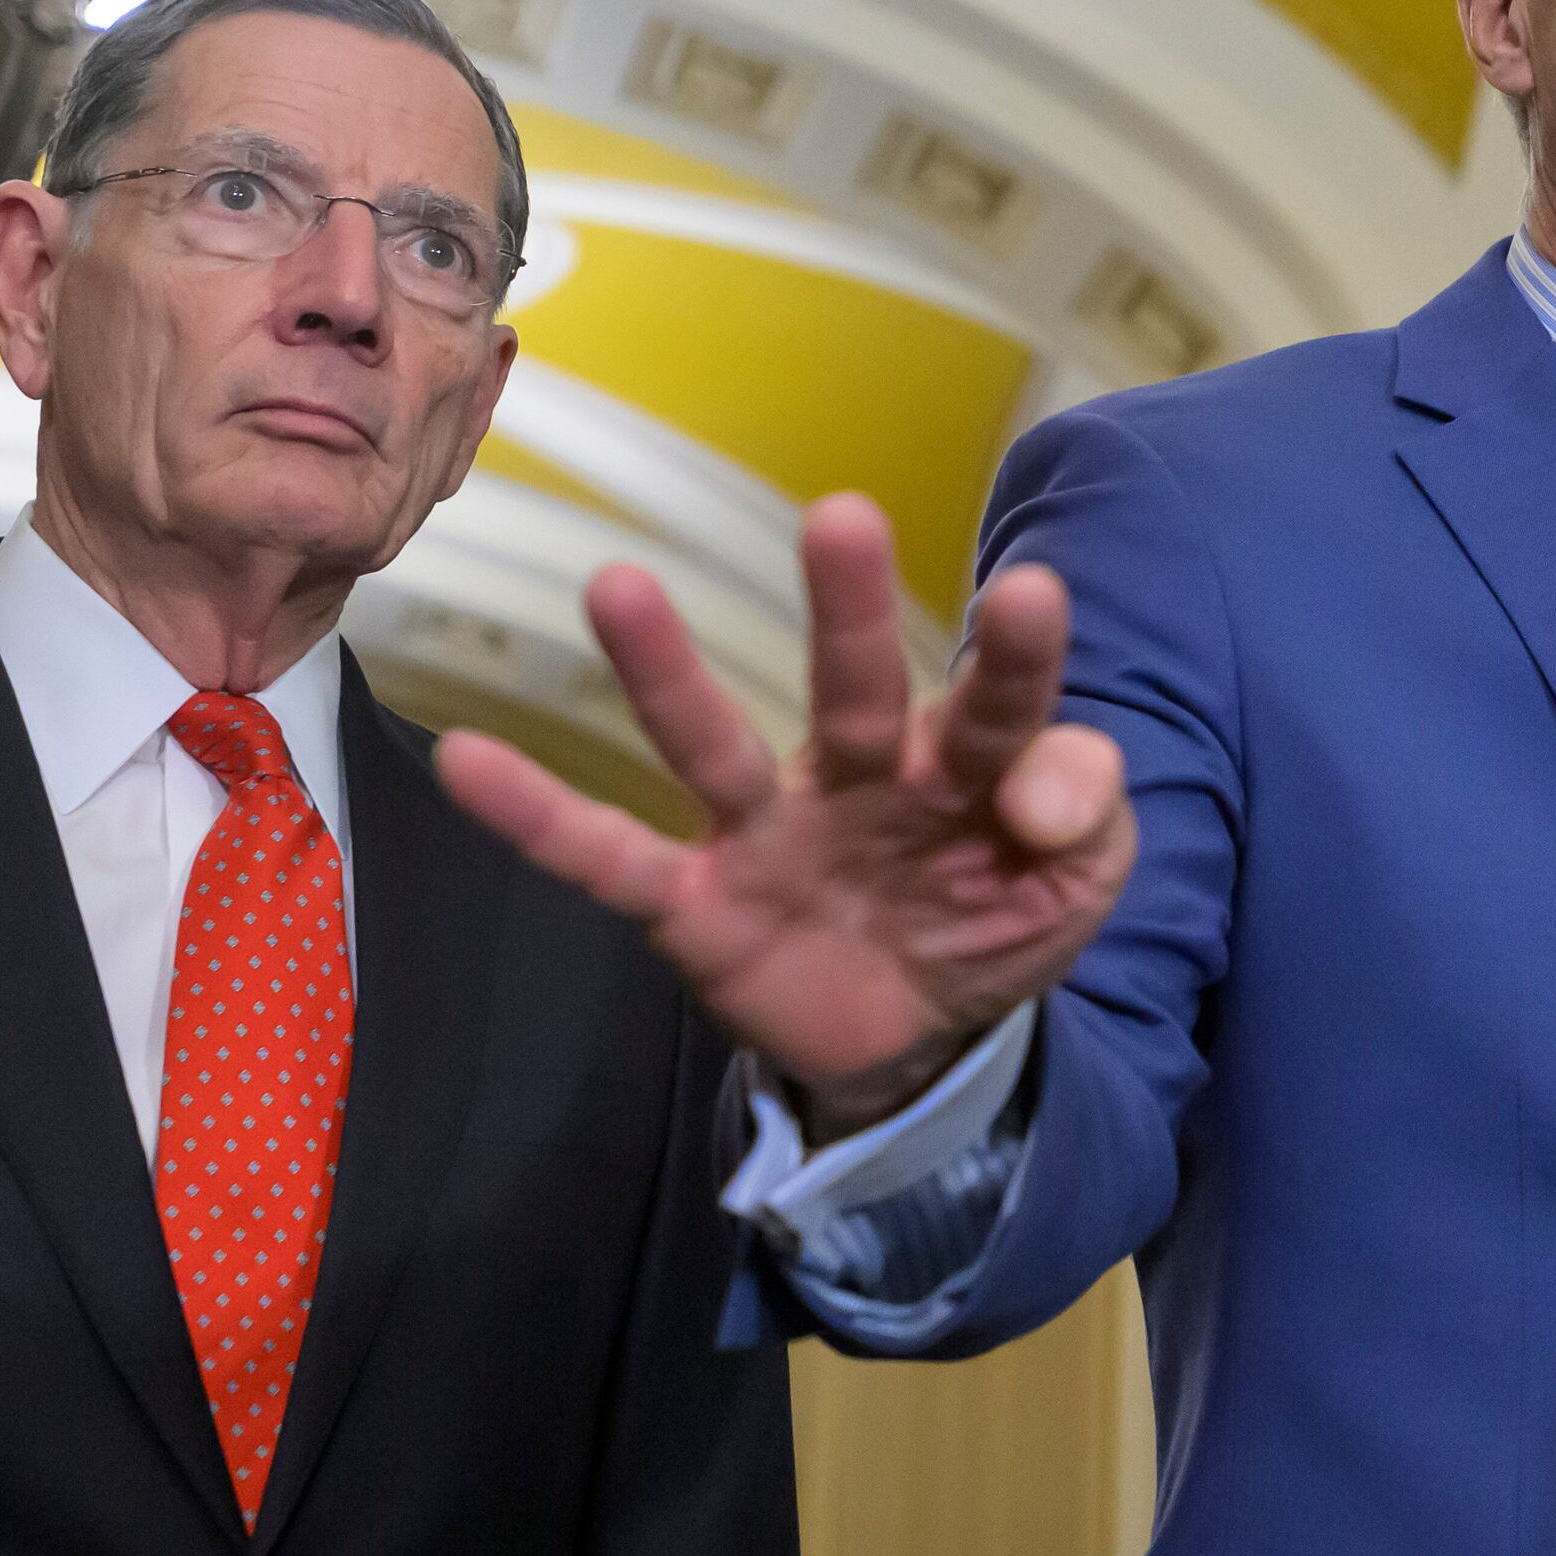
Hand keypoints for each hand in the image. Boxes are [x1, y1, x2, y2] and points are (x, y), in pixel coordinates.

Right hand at [433, 496, 1132, 1126]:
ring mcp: (768, 833)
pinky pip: (609, 859)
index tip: (1032, 591)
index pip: (1004, 706)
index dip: (1018, 658)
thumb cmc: (991, 918)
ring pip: (713, 745)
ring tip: (616, 587)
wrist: (909, 1040)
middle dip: (851, 615)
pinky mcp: (697, 905)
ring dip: (667, 676)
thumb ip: (1085, 820)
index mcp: (962, 767)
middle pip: (856, 692)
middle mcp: (858, 777)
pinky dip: (540, 817)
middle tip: (842, 516)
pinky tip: (471, 760)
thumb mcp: (1076, 883)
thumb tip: (1037, 794)